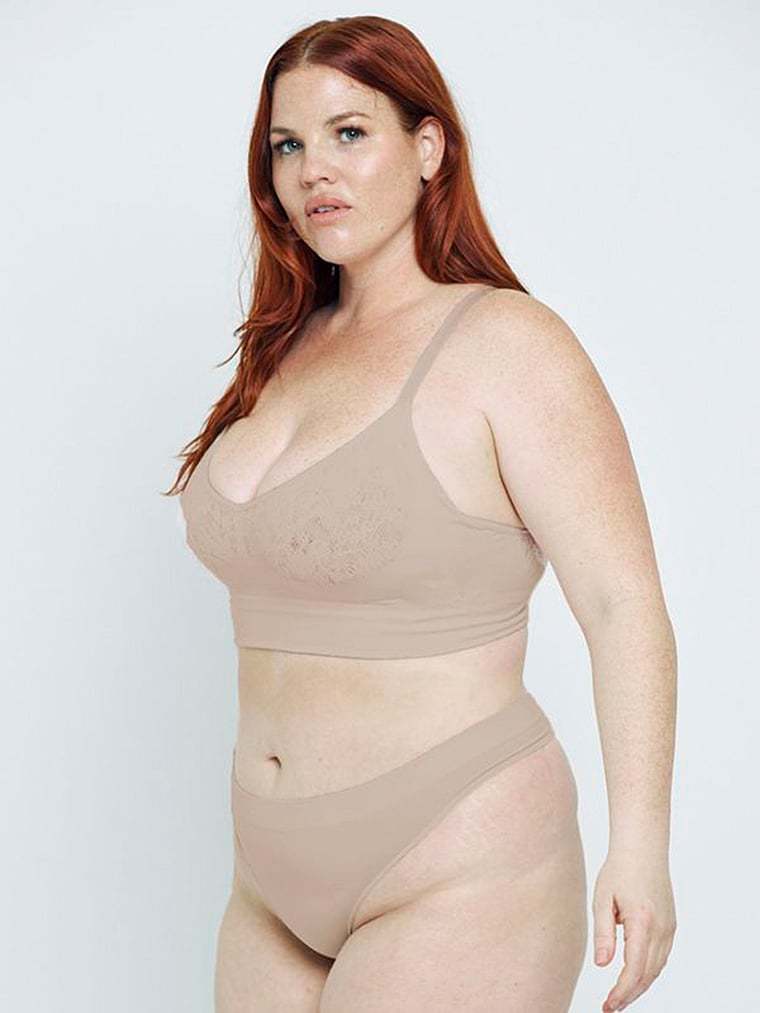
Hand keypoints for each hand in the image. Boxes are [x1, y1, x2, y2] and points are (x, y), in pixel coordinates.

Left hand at [592, 849, 676, 1010]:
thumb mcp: (602, 899)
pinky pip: (661, 955)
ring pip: (657, 968)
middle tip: (611, 1007)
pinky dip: (649, 970)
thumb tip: (601, 964)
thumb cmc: (619, 869)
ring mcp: (669, 927)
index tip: (609, 1005)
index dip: (622, 992)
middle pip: (648, 974)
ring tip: (620, 996)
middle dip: (630, 995)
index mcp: (643, 922)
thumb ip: (603, 933)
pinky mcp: (671, 924)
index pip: (635, 970)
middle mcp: (661, 928)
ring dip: (640, 985)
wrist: (643, 848)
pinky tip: (635, 974)